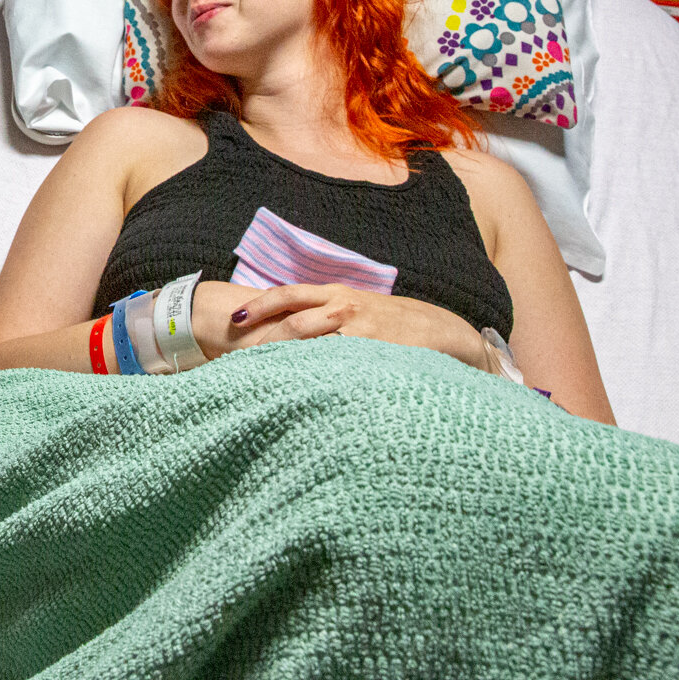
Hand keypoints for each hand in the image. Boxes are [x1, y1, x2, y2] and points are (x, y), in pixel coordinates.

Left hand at [223, 283, 488, 367]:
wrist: (445, 333)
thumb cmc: (398, 324)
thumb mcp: (361, 309)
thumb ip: (330, 315)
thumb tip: (295, 329)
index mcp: (336, 293)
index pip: (288, 294)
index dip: (259, 306)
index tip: (233, 319)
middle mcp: (342, 305)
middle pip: (290, 316)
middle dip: (261, 334)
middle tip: (234, 352)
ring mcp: (357, 327)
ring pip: (307, 337)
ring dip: (279, 354)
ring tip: (255, 372)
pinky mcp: (371, 348)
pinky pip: (333, 360)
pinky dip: (312, 371)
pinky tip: (296, 385)